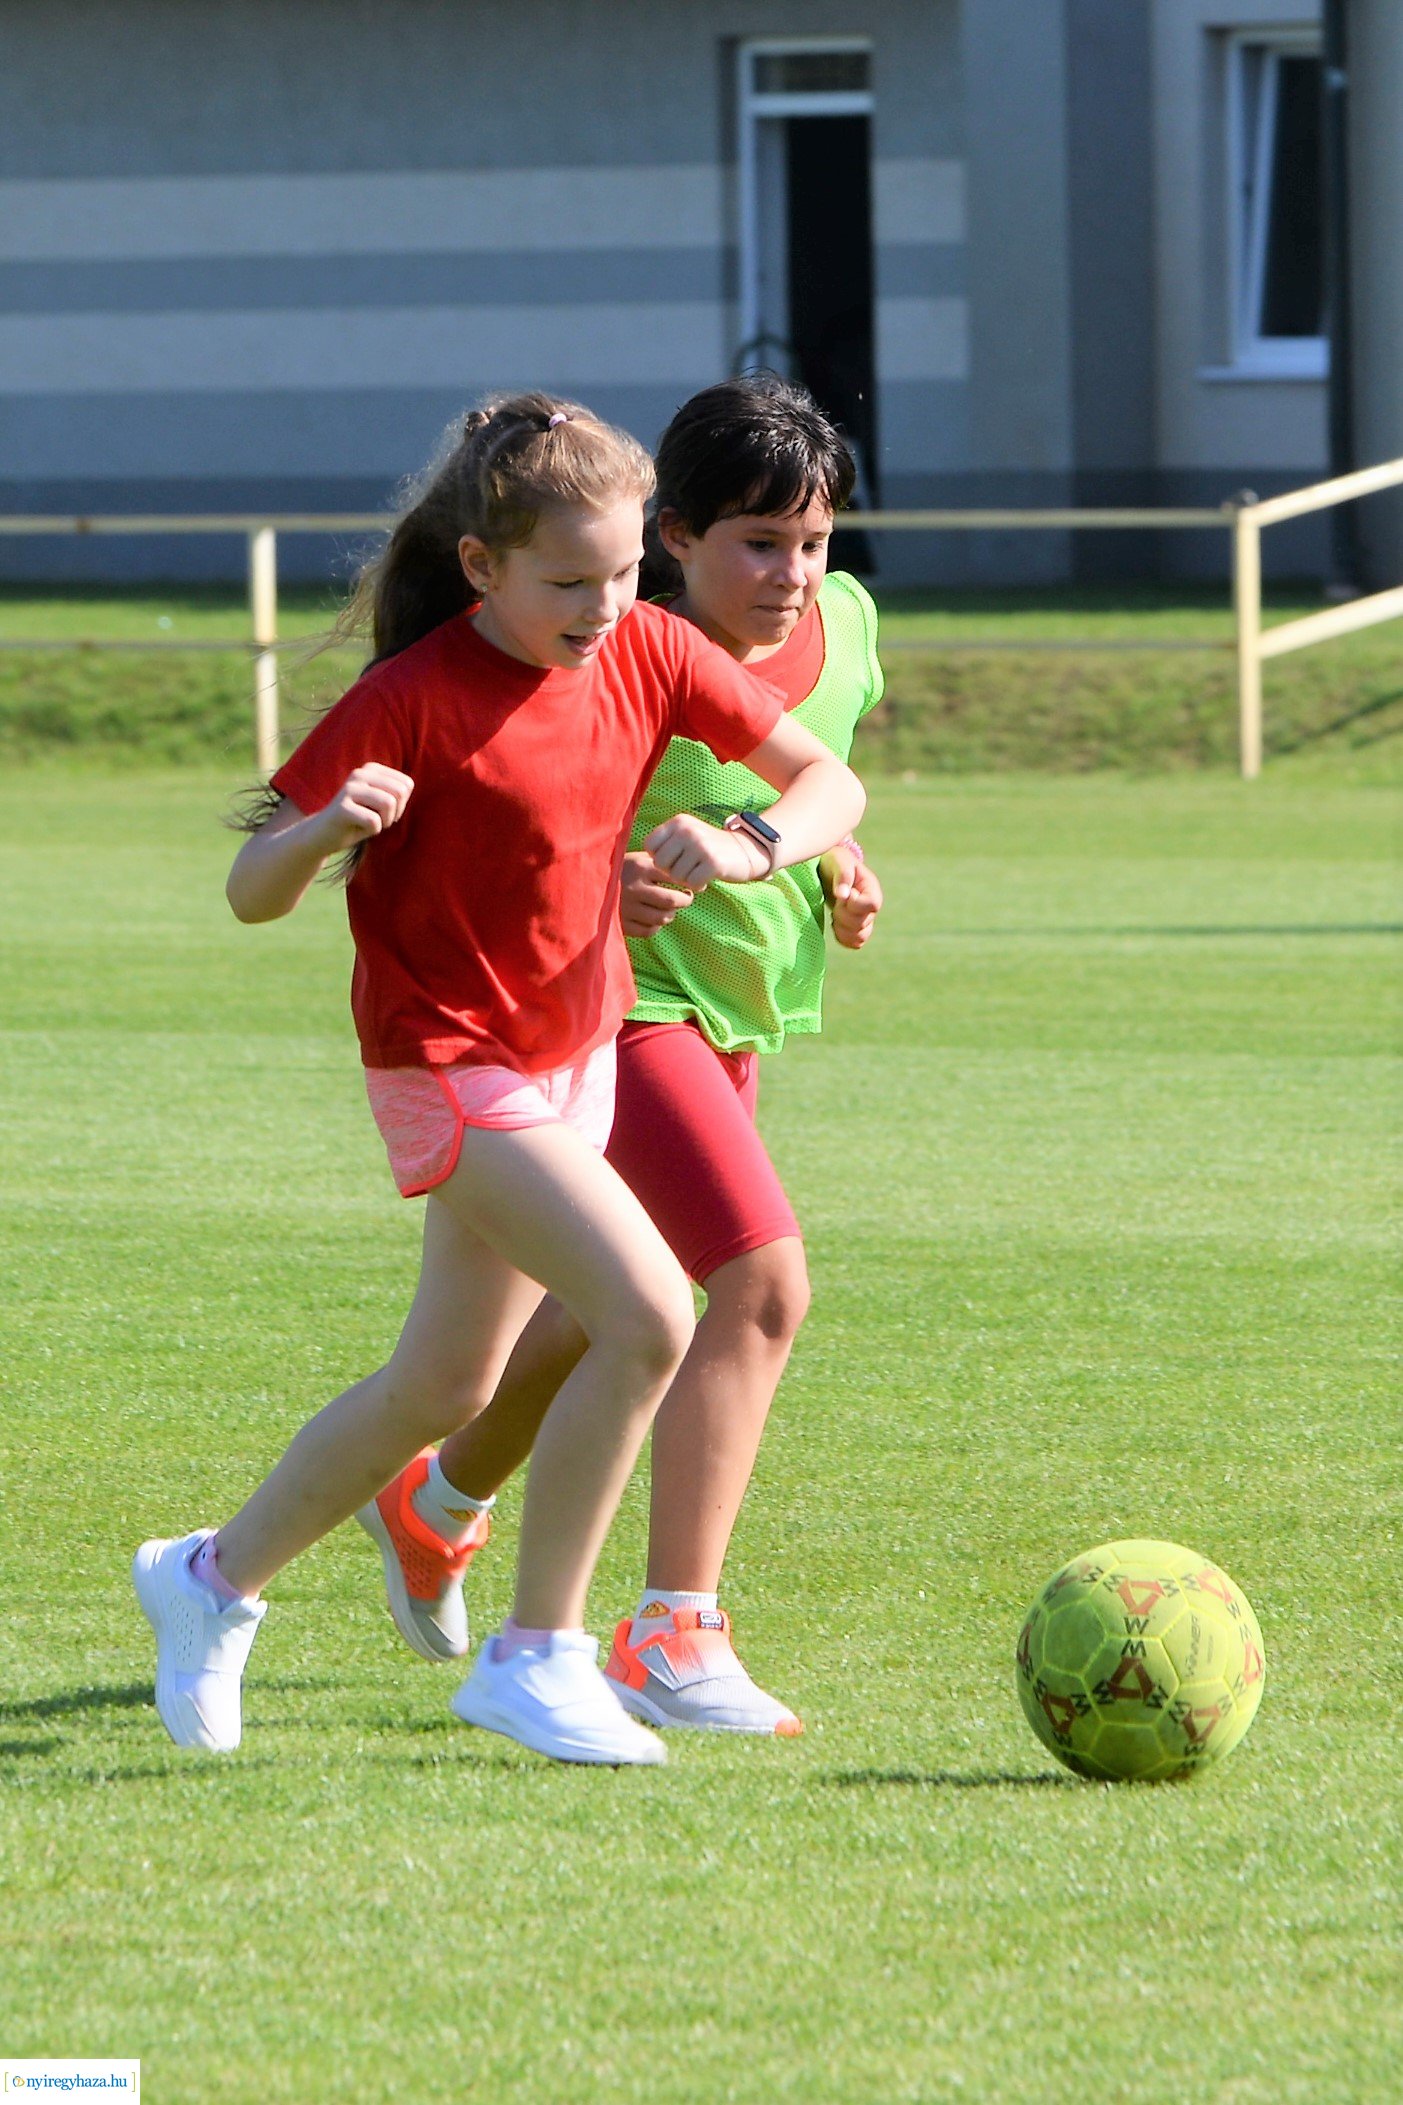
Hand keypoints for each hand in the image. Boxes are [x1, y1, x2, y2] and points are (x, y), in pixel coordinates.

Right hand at [310, 764, 414, 854]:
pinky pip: (374, 821)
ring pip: (388, 804)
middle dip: (395, 812)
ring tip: (370, 824)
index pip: (406, 784)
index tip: (385, 811)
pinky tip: (357, 828)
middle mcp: (360, 774)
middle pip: (400, 792)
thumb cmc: (358, 820)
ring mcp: (349, 789)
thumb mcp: (380, 802)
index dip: (402, 804)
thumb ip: (396, 793)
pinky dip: (372, 831)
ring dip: (384, 822)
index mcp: (371, 769)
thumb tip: (409, 786)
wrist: (323, 835)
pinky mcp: (342, 807)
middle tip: (380, 820)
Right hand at [619, 851, 693, 938]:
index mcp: (639, 867)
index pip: (674, 877)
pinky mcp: (621, 923)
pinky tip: (652, 919)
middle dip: (685, 901)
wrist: (584, 882)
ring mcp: (627, 907)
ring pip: (662, 917)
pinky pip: (649, 931)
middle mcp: (634, 887)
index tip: (690, 886)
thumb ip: (658, 864)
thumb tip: (688, 875)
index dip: (688, 883)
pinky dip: (655, 927)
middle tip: (685, 899)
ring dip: (669, 915)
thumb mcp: (635, 859)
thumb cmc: (619, 870)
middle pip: (672, 900)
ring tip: (667, 909)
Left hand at [643, 813, 768, 889]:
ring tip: (699, 870)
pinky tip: (706, 878)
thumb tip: (635, 861)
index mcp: (678, 822)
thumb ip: (665, 842)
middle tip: (688, 867)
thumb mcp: (686, 835)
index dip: (659, 857)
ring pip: (676, 876)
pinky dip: (698, 885)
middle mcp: (688, 830)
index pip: (650, 845)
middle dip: (672, 871)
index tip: (675, 858)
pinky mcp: (712, 863)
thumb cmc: (709, 847)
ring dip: (687, 879)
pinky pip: (692, 883)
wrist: (746, 850)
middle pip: (660, 863)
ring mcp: (701, 846)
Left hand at [819, 846, 882, 949]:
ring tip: (834, 914)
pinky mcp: (857, 928)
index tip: (841, 895)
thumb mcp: (838, 861)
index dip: (854, 904)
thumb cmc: (835, 861)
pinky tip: (834, 924)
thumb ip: (843, 875)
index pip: (872, 904)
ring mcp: (865, 919)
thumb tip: (843, 895)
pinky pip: (855, 943)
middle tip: (834, 901)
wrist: (829, 869)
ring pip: (860, 936)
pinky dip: (843, 938)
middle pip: (862, 923)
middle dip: (842, 915)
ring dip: (842, 929)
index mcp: (871, 888)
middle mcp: (871, 906)